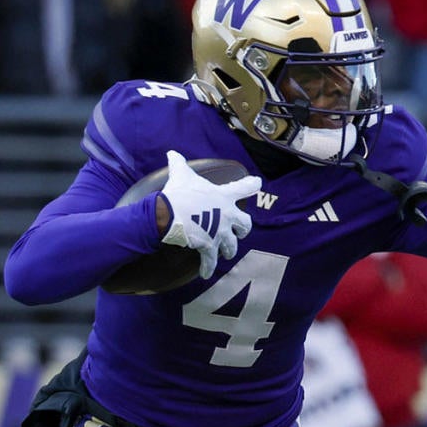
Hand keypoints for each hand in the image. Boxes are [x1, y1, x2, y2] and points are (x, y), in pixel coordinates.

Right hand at [159, 151, 260, 278]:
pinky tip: (206, 274)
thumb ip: (179, 163)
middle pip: (246, 225)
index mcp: (224, 197)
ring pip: (232, 245)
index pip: (246, 187)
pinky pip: (212, 261)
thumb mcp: (181, 175)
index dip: (253, 185)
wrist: (168, 215)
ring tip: (224, 253)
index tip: (258, 184)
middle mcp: (227, 215)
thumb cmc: (177, 193)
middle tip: (238, 231)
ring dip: (228, 250)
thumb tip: (171, 152)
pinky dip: (209, 268)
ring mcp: (220, 232)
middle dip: (243, 229)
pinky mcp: (209, 246)